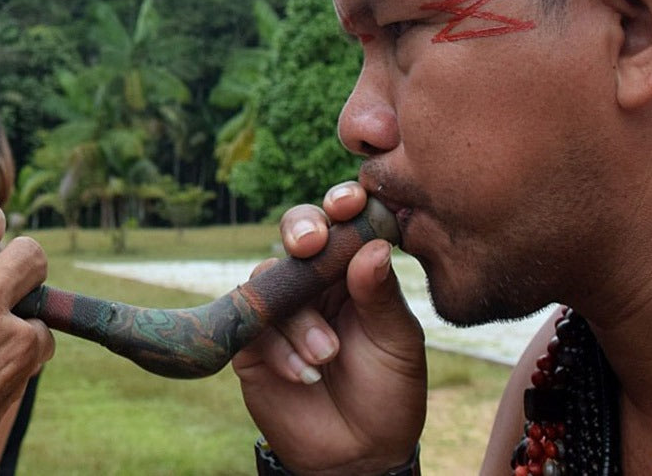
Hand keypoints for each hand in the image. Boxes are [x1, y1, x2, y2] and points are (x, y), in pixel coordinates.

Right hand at [233, 181, 426, 475]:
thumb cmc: (389, 390)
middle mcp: (316, 279)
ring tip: (327, 356)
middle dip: (302, 228)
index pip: (345, 221)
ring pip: (273, 278)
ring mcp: (282, 307)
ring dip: (300, 317)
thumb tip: (373, 247)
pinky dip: (280, 347)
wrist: (360, 455)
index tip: (348, 202)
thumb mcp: (397, 343)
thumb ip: (381, 296)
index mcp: (354, 268)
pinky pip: (254, 323)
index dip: (342, 202)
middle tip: (311, 245)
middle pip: (297, 229)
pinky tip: (306, 374)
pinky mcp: (254, 340)